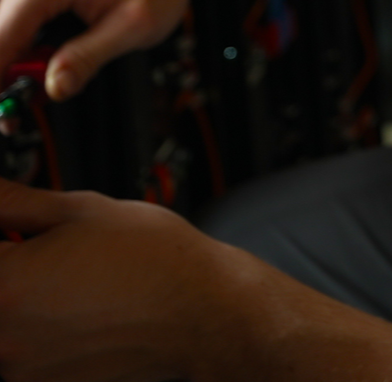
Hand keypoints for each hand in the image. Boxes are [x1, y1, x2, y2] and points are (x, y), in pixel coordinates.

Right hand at [0, 0, 192, 100]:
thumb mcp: (132, 27)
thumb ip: (89, 58)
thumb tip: (55, 86)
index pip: (0, 39)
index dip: (0, 80)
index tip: (4, 110)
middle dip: (8, 75)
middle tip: (24, 108)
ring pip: (3, 32)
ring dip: (17, 62)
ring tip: (51, 77)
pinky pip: (17, 21)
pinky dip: (27, 45)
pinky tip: (52, 56)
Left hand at [0, 179, 239, 381]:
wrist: (197, 310)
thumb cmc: (151, 258)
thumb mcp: (83, 210)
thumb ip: (16, 202)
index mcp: (6, 285)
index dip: (4, 236)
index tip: (17, 232)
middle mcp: (1, 336)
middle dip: (17, 264)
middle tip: (52, 252)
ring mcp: (18, 369)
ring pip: (8, 320)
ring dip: (29, 297)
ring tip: (72, 282)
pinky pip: (24, 349)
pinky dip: (42, 329)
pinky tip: (79, 309)